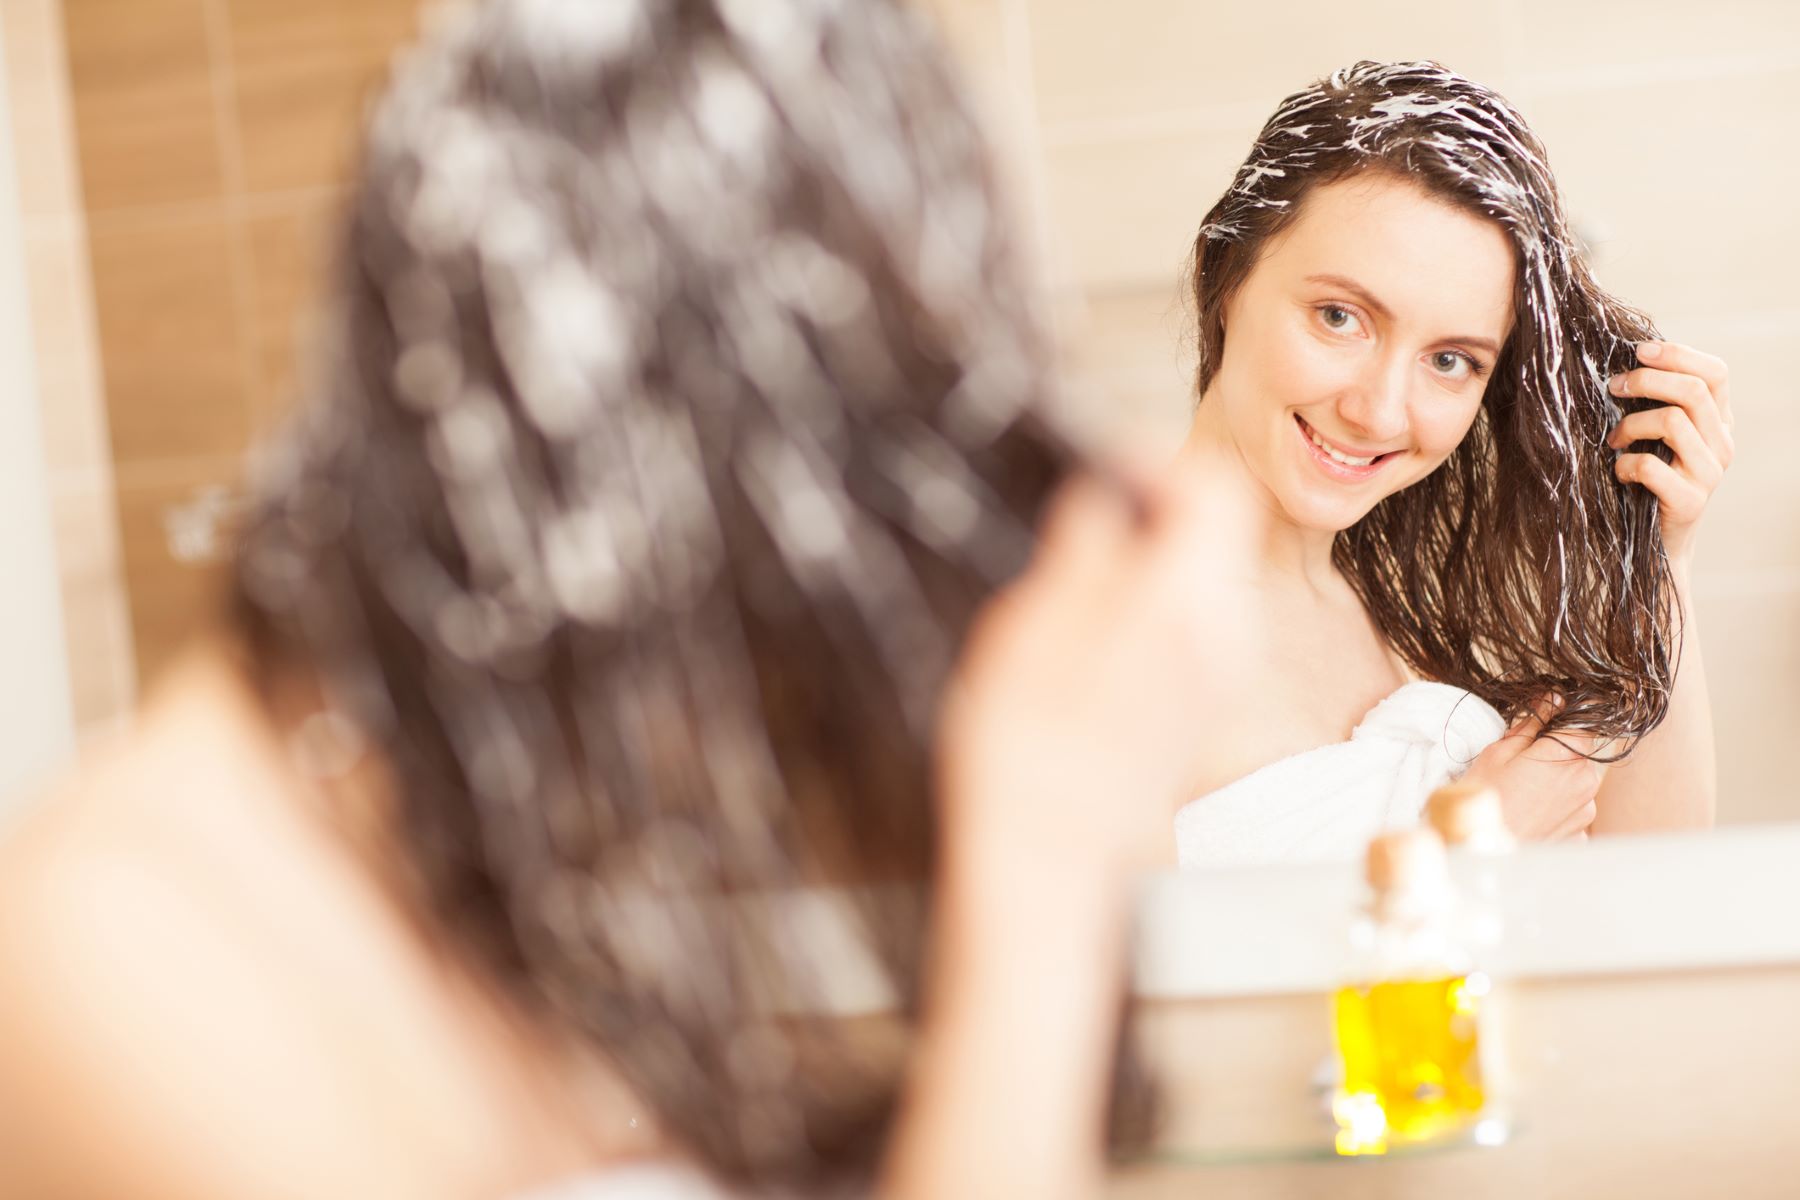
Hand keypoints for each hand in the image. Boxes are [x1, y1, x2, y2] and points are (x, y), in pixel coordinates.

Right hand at [934, 460, 1251, 888]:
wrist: (1043, 864)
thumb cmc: (1024, 752)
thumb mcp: (1033, 625)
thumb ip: (1085, 546)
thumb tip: (1104, 490)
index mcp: (1187, 605)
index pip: (1212, 488)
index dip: (1152, 457)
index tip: (1090, 462)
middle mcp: (1222, 636)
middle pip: (1214, 527)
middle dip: (1149, 500)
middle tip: (1074, 507)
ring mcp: (1214, 676)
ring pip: (1200, 572)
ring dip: (1144, 549)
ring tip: (1068, 567)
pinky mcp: (1194, 705)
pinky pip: (1188, 619)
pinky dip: (1144, 597)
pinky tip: (1082, 626)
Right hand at [1461, 695, 1605, 840]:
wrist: (1478, 851)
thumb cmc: (1484, 799)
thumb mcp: (1499, 752)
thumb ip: (1532, 725)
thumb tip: (1553, 700)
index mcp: (1568, 757)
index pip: (1583, 724)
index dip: (1563, 722)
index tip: (1543, 727)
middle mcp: (1586, 784)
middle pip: (1578, 755)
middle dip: (1555, 755)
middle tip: (1520, 767)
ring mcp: (1585, 813)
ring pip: (1576, 784)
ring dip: (1556, 784)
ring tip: (1523, 796)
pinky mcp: (1580, 835)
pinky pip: (1572, 813)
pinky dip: (1555, 811)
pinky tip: (1530, 815)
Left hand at [1607, 340, 1733, 564]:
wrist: (1658, 545)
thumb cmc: (1650, 482)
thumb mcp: (1658, 437)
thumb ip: (1657, 404)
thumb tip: (1624, 364)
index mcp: (1719, 422)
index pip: (1716, 373)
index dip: (1678, 354)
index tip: (1638, 351)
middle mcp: (1723, 444)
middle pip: (1693, 391)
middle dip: (1645, 381)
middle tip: (1612, 387)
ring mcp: (1710, 473)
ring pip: (1673, 422)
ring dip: (1631, 424)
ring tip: (1613, 440)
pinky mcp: (1690, 501)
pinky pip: (1652, 467)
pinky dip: (1625, 464)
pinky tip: (1617, 472)